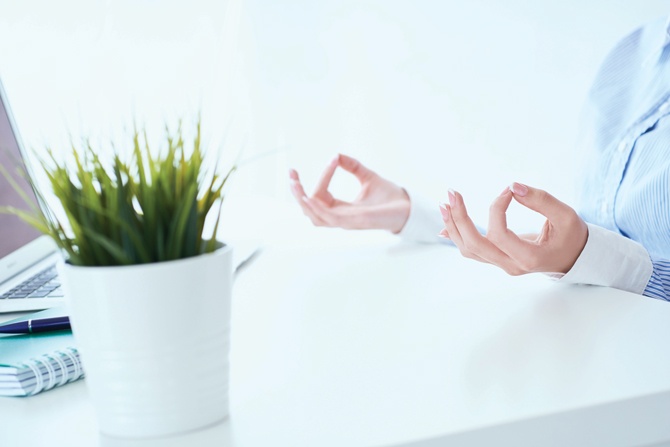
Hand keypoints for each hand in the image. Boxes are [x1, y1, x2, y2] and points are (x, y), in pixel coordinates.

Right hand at [289, 154, 410, 232]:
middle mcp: (340, 217)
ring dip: (302, 200)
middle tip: (291, 175)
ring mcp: (346, 221)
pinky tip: (310, 197)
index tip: (332, 158)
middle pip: (309, 210)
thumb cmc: (390, 198)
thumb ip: (352, 166)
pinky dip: (317, 208)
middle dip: (297, 193)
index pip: (321, 194)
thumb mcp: (368, 176)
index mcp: (341, 208)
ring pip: (314, 216)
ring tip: (295, 184)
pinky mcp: (355, 221)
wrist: (409, 207)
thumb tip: (338, 154)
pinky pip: (329, 218)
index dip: (323, 176)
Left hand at [439, 183, 587, 274]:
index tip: (507, 191)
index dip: (497, 209)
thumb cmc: (571, 236)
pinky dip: (456, 236)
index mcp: (529, 258)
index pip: (500, 235)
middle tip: (452, 192)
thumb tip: (513, 186)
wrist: (573, 258)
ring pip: (468, 250)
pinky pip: (471, 251)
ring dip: (454, 226)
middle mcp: (511, 265)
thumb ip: (542, 201)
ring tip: (444, 203)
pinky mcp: (497, 259)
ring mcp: (502, 265)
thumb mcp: (565, 216)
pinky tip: (444, 224)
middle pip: (475, 245)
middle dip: (460, 218)